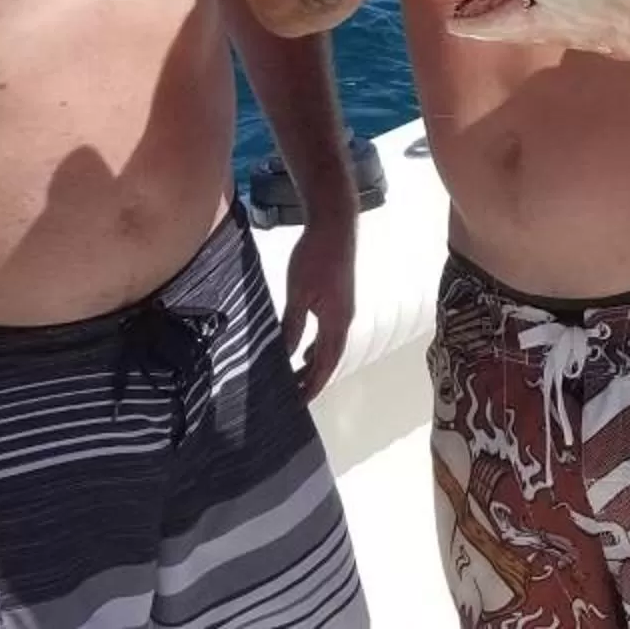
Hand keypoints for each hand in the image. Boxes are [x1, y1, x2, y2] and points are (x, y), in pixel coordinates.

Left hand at [282, 214, 356, 399]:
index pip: (325, 363)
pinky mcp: (339, 300)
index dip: (313, 385)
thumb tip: (284, 355)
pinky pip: (328, 333)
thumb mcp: (297, 294)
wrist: (335, 226)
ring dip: (315, 364)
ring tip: (296, 378)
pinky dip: (316, 347)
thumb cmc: (315, 257)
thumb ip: (292, 326)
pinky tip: (302, 348)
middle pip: (330, 358)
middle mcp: (345, 319)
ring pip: (330, 346)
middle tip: (295, 397)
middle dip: (314, 379)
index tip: (299, 403)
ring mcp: (344, 309)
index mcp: (337, 322)